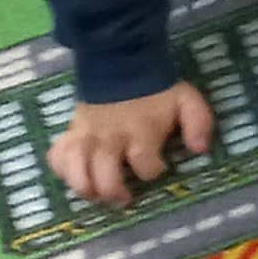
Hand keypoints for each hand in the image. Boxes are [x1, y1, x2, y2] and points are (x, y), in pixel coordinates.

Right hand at [52, 82, 214, 209]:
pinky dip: (62, 170)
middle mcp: (112, 139)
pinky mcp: (71, 132)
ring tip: (97, 193)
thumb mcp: (187, 100)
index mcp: (141, 132)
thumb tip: (200, 150)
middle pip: (106, 179)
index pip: (145, 165)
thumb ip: (199, 124)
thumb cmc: (157, 88)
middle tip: (124, 196)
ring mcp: (87, 137)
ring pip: (77, 174)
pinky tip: (73, 174)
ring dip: (86, 189)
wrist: (122, 61)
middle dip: (115, 193)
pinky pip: (57, 157)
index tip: (158, 166)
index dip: (153, 171)